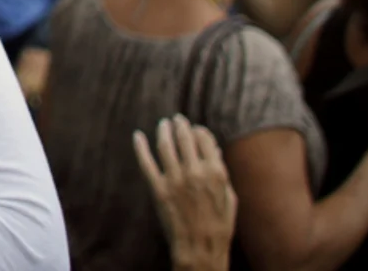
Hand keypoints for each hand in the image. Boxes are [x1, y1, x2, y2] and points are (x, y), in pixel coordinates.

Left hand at [134, 115, 236, 270]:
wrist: (200, 248)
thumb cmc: (219, 225)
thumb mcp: (229, 197)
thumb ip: (221, 171)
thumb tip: (213, 149)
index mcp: (215, 172)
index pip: (204, 139)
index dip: (197, 130)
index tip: (193, 128)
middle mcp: (194, 172)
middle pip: (183, 137)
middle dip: (180, 125)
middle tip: (175, 119)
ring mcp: (174, 180)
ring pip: (165, 145)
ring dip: (163, 130)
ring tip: (163, 124)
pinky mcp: (158, 188)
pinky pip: (146, 162)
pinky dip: (140, 147)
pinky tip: (137, 136)